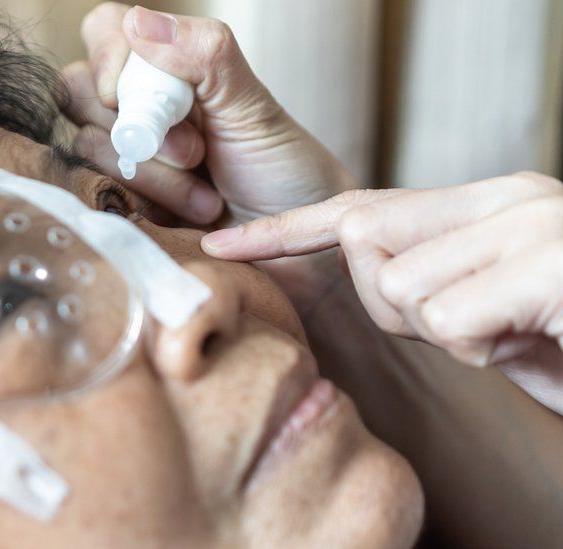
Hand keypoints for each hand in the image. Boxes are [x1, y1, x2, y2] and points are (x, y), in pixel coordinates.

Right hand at [61, 3, 356, 226]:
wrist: (297, 252)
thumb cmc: (284, 174)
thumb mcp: (252, 106)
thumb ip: (205, 55)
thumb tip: (138, 21)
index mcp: (166, 71)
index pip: (104, 31)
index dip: (110, 59)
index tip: (152, 97)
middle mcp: (135, 109)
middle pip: (78, 90)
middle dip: (140, 127)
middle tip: (198, 152)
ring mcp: (122, 159)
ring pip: (87, 148)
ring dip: (157, 176)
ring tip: (207, 197)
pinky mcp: (118, 206)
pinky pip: (97, 196)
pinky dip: (149, 207)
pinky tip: (189, 218)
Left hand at [203, 172, 562, 410]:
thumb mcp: (491, 312)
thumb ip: (431, 284)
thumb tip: (366, 270)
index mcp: (486, 203)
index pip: (360, 206)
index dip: (285, 230)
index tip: (222, 246)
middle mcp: (506, 197)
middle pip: (365, 242)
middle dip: (394, 303)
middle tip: (475, 325)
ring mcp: (532, 221)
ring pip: (406, 289)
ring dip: (453, 333)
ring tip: (519, 330)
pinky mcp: (552, 259)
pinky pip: (452, 318)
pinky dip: (485, 348)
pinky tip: (536, 338)